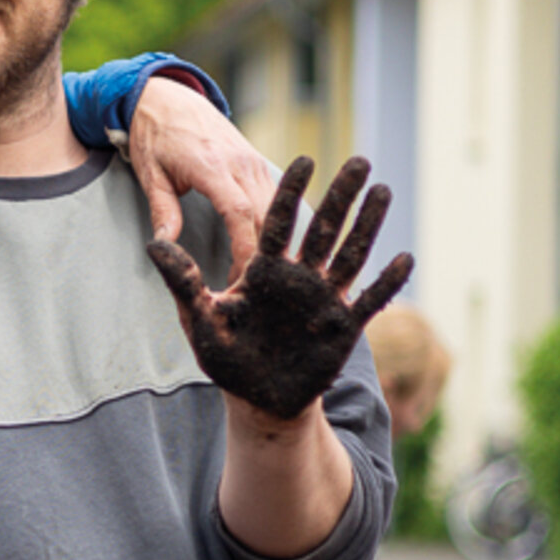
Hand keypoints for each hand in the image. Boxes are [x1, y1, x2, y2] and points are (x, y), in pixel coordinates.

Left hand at [129, 77, 275, 280]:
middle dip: (264, 253)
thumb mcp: (150, 174)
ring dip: (275, 240)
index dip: (245, 247)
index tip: (242, 277)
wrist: (165, 97)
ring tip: (266, 275)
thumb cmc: (152, 136)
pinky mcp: (257, 160)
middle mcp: (239, 161)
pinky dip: (278, 222)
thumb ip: (162, 210)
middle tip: (252, 289)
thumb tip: (165, 246)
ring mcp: (252, 159)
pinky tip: (276, 247)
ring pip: (276, 206)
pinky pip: (275, 196)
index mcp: (210, 165)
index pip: (238, 211)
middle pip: (265, 214)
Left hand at [146, 156, 412, 420]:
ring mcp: (323, 300)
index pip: (277, 221)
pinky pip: (369, 301)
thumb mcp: (198, 317)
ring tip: (384, 190)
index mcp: (263, 270)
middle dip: (342, 195)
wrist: (254, 399)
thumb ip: (183, 281)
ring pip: (350, 254)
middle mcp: (298, 278)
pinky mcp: (343, 328)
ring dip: (368, 224)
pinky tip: (405, 257)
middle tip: (360, 160)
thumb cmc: (224, 357)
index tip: (305, 160)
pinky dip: (387, 282)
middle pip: (322, 227)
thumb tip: (154, 243)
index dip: (291, 192)